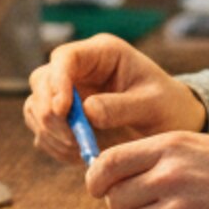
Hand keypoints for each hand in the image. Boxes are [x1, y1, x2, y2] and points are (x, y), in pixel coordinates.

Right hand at [22, 35, 205, 160]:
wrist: (171, 125)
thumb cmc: (167, 106)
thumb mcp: (153, 105)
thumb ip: (121, 106)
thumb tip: (86, 111)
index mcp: (102, 54)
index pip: (65, 58)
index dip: (57, 82)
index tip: (63, 110)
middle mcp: (79, 70)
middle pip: (42, 81)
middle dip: (50, 111)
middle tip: (71, 139)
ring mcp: (68, 93)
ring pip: (37, 107)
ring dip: (51, 132)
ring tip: (81, 150)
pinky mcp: (64, 118)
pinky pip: (44, 131)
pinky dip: (56, 146)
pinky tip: (80, 155)